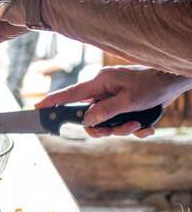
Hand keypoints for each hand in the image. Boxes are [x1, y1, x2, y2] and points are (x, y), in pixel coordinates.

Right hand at [36, 66, 191, 137]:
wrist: (173, 81)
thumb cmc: (152, 85)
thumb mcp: (129, 100)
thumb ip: (105, 111)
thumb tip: (87, 120)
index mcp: (99, 83)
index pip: (70, 94)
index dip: (53, 101)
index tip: (37, 107)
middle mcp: (102, 91)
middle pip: (88, 116)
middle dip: (104, 128)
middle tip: (119, 129)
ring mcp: (112, 98)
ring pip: (105, 123)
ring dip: (122, 128)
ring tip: (138, 124)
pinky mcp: (122, 105)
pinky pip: (118, 122)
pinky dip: (132, 127)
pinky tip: (145, 125)